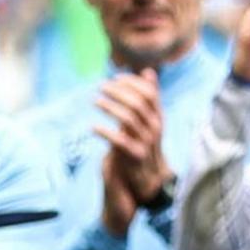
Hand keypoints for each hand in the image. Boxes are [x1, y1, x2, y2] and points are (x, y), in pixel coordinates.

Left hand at [92, 69, 168, 233]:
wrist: (146, 178)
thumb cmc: (142, 144)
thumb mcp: (147, 119)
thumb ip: (147, 97)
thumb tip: (148, 71)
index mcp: (157, 116)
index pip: (149, 92)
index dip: (131, 82)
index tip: (114, 77)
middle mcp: (154, 127)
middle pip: (138, 102)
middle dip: (118, 91)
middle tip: (101, 87)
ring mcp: (146, 141)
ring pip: (129, 118)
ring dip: (110, 107)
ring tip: (95, 101)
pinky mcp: (134, 156)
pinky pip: (119, 140)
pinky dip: (104, 132)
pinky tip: (92, 128)